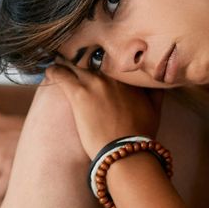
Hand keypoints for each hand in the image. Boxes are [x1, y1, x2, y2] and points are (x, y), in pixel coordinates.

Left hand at [45, 61, 163, 158]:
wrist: (126, 151)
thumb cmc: (141, 133)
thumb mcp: (155, 108)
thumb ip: (156, 89)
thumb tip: (159, 79)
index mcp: (127, 76)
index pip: (109, 56)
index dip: (99, 56)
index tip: (93, 55)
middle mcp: (110, 74)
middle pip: (90, 56)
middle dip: (81, 55)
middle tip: (71, 55)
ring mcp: (94, 82)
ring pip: (73, 62)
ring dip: (64, 62)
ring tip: (57, 62)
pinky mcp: (78, 93)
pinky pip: (60, 74)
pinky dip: (53, 71)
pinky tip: (49, 71)